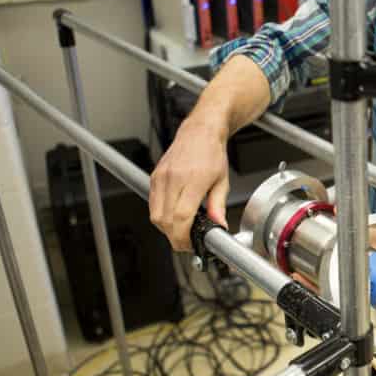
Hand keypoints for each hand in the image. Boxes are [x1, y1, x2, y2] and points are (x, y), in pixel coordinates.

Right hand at [149, 115, 230, 251]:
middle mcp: (173, 178)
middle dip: (174, 236)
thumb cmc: (211, 152)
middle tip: (188, 240)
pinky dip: (161, 215)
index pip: (181, 217)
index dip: (183, 236)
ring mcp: (161, 177)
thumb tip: (218, 225)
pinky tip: (173, 215)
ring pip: (155, 215)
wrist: (200, 131)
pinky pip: (152, 204)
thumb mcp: (222, 181)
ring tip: (182, 229)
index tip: (191, 243)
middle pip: (165, 220)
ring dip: (166, 228)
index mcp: (193, 180)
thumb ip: (218, 206)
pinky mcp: (154, 177)